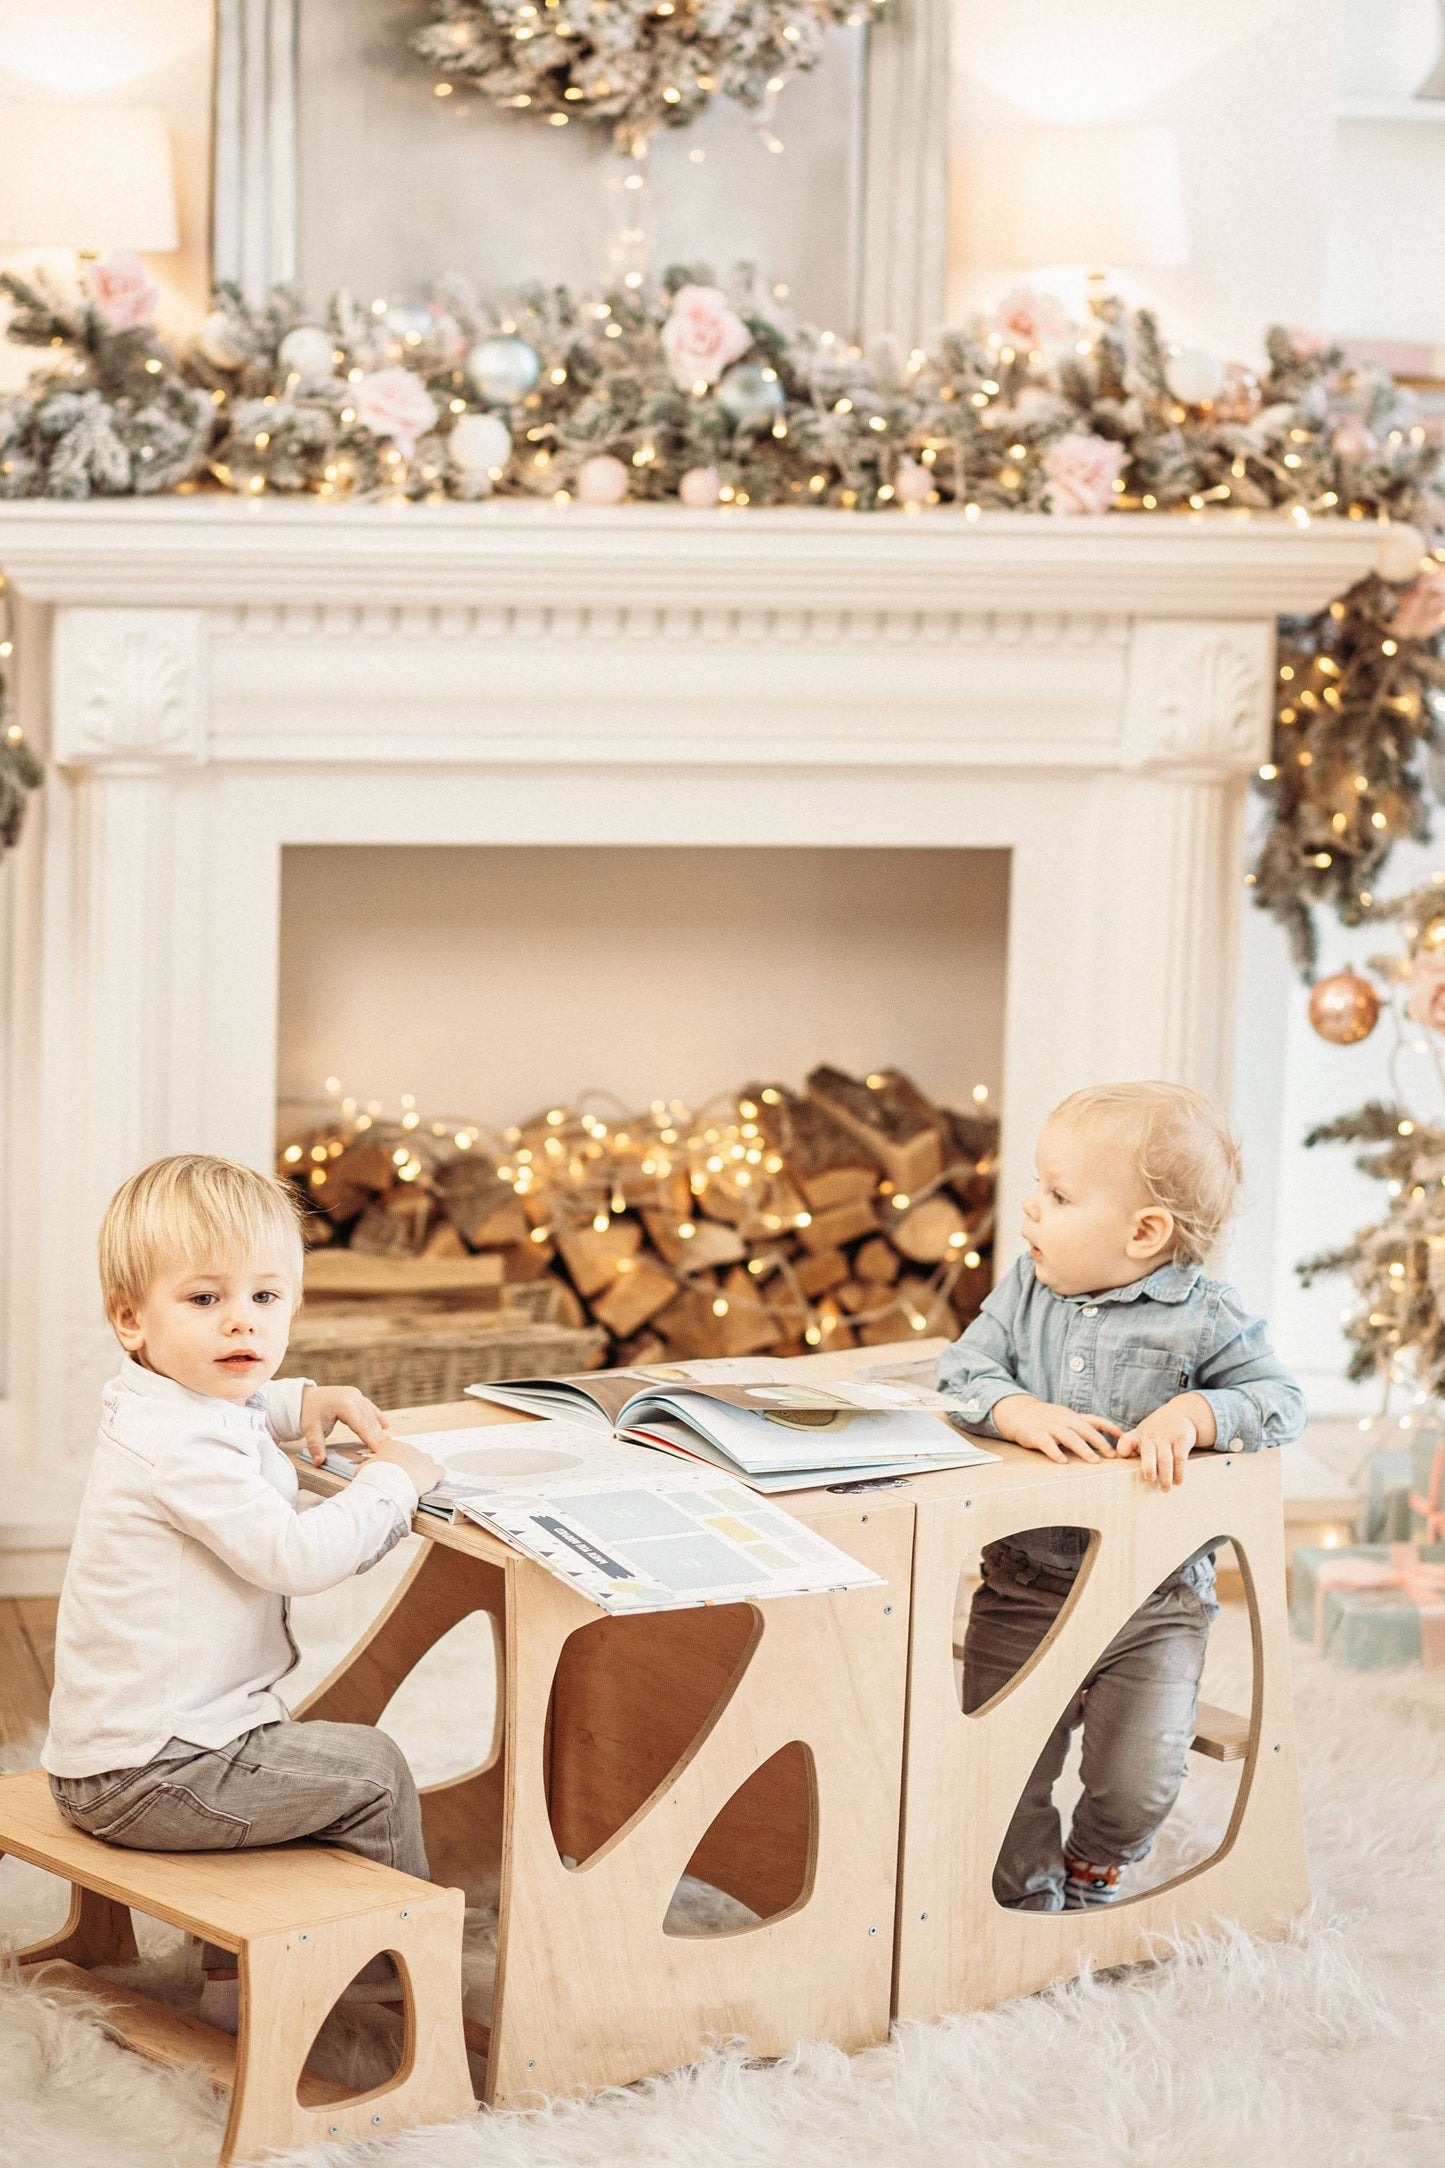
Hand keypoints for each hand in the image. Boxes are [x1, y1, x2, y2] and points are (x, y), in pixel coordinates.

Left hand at [298, 1384, 389, 1467]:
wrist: (304, 1397)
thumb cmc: (308, 1412)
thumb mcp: (311, 1430)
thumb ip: (316, 1446)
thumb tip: (318, 1462)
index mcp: (344, 1404)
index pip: (361, 1425)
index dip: (370, 1439)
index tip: (378, 1450)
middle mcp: (353, 1397)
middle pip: (369, 1421)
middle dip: (377, 1436)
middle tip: (387, 1451)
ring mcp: (356, 1395)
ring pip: (371, 1415)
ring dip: (378, 1429)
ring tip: (388, 1443)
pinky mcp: (356, 1395)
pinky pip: (369, 1407)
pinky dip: (377, 1417)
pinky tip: (386, 1426)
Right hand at [365, 1432, 445, 1497]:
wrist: (386, 1484)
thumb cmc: (374, 1477)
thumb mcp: (364, 1469)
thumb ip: (366, 1467)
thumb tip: (363, 1471)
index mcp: (392, 1446)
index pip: (396, 1451)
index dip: (395, 1464)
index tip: (392, 1473)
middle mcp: (409, 1449)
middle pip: (412, 1457)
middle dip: (409, 1468)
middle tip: (402, 1481)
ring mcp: (422, 1459)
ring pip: (427, 1462)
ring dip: (423, 1471)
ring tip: (416, 1484)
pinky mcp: (432, 1472)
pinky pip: (439, 1472)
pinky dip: (436, 1479)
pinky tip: (429, 1486)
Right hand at [992, 1395, 1121, 1463]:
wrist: (1017, 1412)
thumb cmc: (1045, 1419)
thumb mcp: (1064, 1418)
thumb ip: (1080, 1428)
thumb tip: (1103, 1441)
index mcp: (1072, 1417)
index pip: (1094, 1420)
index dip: (1109, 1427)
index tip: (1123, 1436)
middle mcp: (1063, 1420)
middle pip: (1085, 1429)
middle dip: (1100, 1442)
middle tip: (1112, 1456)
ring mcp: (1050, 1427)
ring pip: (1069, 1436)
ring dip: (1083, 1448)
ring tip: (1093, 1460)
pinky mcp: (1036, 1435)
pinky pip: (1047, 1444)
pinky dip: (1055, 1453)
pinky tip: (1063, 1462)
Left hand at [1117, 1398, 1198, 1490]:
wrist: (1181, 1413)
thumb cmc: (1156, 1431)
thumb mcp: (1142, 1434)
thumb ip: (1133, 1449)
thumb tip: (1122, 1472)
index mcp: (1138, 1435)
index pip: (1125, 1442)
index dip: (1124, 1451)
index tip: (1126, 1460)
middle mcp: (1151, 1436)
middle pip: (1148, 1452)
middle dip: (1148, 1466)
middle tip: (1149, 1479)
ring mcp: (1167, 1437)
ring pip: (1165, 1458)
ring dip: (1165, 1475)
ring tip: (1165, 1489)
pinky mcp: (1181, 1439)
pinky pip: (1180, 1457)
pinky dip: (1179, 1471)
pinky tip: (1178, 1481)